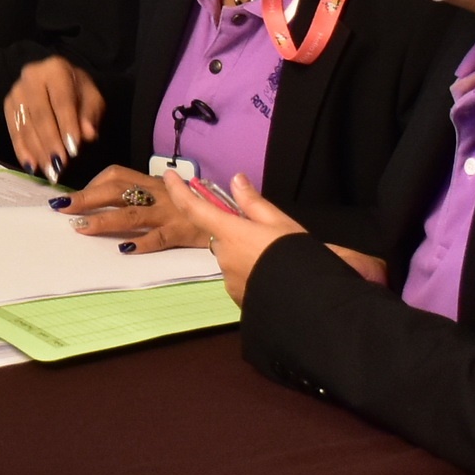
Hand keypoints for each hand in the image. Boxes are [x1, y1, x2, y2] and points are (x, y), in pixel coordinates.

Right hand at [1, 54, 104, 174]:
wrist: (57, 83)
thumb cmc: (77, 93)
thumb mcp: (92, 99)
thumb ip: (91, 115)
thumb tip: (88, 135)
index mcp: (55, 69)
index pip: (62, 101)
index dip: (68, 126)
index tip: (74, 151)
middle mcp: (31, 76)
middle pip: (40, 114)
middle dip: (51, 143)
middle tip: (60, 166)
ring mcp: (16, 91)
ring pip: (26, 125)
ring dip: (38, 151)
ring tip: (49, 172)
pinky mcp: (8, 105)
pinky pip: (14, 131)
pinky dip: (23, 151)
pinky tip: (32, 166)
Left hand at [52, 164, 211, 251]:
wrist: (230, 216)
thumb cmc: (194, 207)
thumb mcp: (167, 195)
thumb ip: (140, 196)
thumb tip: (104, 203)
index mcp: (152, 183)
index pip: (117, 175)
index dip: (93, 184)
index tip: (74, 197)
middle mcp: (158, 194)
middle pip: (118, 191)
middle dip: (88, 197)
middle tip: (63, 207)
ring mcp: (169, 213)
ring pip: (133, 214)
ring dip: (105, 219)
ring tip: (81, 226)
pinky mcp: (182, 232)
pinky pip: (160, 237)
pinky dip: (142, 242)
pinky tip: (125, 248)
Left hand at [151, 170, 312, 302]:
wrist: (306, 298)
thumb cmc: (292, 254)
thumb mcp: (277, 221)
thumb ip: (252, 201)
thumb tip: (235, 179)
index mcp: (229, 233)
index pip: (194, 208)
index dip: (178, 190)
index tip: (168, 176)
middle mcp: (223, 255)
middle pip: (219, 236)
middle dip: (233, 231)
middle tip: (262, 232)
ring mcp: (228, 278)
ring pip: (229, 257)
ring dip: (243, 252)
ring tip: (273, 254)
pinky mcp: (236, 295)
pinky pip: (237, 276)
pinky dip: (248, 270)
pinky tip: (269, 272)